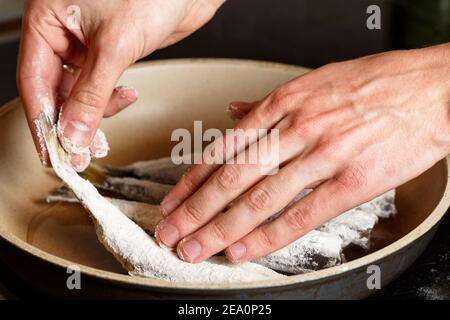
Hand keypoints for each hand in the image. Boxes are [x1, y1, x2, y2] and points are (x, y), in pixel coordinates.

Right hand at [17, 0, 223, 169]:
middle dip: (69, 122)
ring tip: (102, 134)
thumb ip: (92, 94)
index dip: (42, 120)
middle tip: (79, 152)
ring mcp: (88, 41)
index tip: (52, 151)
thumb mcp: (114, 46)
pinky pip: (101, 84)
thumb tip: (73, 133)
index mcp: (47, 18)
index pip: (34, 80)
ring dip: (91, 114)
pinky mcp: (112, 49)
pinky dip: (109, 99)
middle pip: (54, 88)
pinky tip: (124, 99)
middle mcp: (63, 30)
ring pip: (78, 89)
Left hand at [156, 43, 449, 262]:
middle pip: (233, 178)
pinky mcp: (352, 181)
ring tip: (198, 248)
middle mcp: (297, 129)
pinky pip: (302, 214)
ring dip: (223, 229)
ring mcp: (324, 155)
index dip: (193, 180)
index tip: (173, 201)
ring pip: (260, 199)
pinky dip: (269, 236)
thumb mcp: (312, 81)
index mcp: (283, 104)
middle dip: (197, 211)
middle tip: (173, 233)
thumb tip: (234, 112)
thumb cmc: (373, 84)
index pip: (224, 148)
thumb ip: (268, 103)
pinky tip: (246, 249)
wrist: (431, 89)